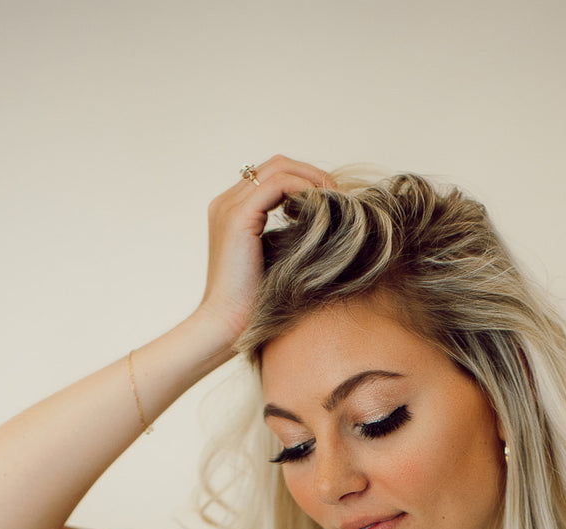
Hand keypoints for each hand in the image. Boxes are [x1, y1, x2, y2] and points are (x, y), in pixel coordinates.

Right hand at [197, 154, 335, 349]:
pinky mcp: (237, 217)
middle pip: (276, 165)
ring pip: (278, 167)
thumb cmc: (253, 307)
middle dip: (311, 174)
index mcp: (232, 212)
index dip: (304, 182)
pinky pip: (278, 183)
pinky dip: (304, 188)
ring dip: (312, 178)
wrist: (226, 326)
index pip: (272, 177)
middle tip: (338, 195)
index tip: (331, 201)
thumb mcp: (276, 263)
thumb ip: (288, 239)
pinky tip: (322, 206)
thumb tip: (323, 230)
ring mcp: (229, 207)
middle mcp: (226, 203)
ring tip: (335, 198)